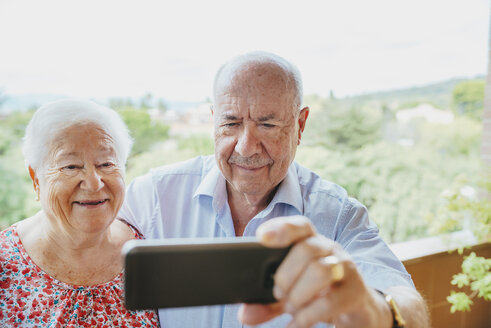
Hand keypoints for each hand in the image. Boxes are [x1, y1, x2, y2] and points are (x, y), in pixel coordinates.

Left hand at [238, 215, 392, 327]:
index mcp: (311, 242)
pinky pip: (330, 300)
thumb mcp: (290, 295)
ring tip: (291, 308)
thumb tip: (245, 314)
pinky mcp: (355, 292)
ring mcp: (346, 268)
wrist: (357, 310)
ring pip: (321, 270)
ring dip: (298, 293)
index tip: (261, 237)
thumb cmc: (318, 294)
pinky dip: (308, 315)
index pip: (299, 226)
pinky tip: (297, 324)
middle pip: (306, 249)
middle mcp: (330, 249)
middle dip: (285, 274)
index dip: (282, 228)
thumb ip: (267, 302)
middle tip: (278, 294)